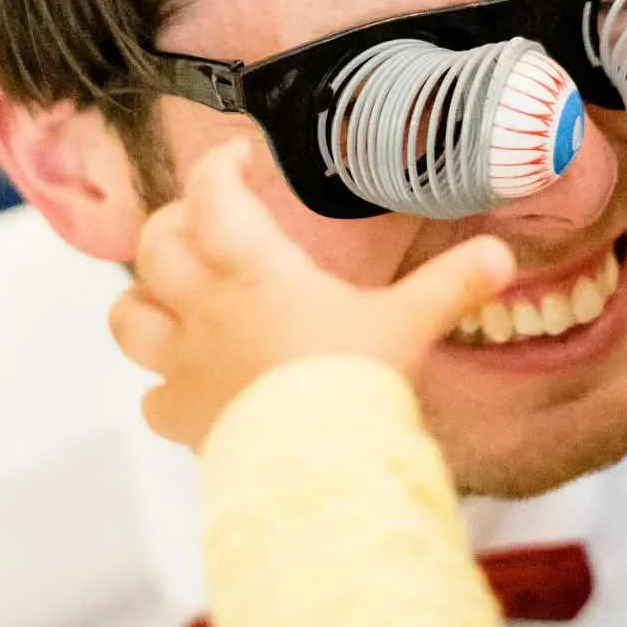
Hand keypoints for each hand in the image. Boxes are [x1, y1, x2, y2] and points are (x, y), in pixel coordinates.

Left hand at [109, 140, 515, 451]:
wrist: (320, 468)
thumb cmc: (357, 384)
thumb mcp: (409, 324)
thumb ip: (451, 284)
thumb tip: (499, 255)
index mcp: (252, 268)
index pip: (210, 192)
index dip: (218, 165)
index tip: (239, 158)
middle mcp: (204, 308)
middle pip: (154, 245)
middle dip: (175, 225)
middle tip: (208, 225)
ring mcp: (183, 365)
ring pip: (127, 316)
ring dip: (145, 301)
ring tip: (174, 298)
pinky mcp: (180, 419)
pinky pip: (151, 398)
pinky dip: (163, 388)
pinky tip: (192, 387)